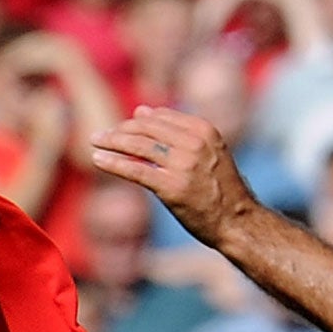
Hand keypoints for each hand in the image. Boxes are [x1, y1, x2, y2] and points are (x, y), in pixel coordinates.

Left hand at [90, 107, 258, 252]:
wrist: (237, 221)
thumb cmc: (220, 188)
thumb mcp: (207, 151)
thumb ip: (176, 131)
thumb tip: (141, 111)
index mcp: (204, 130)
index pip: (160, 116)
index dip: (136, 121)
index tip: (120, 128)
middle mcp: (194, 143)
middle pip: (146, 129)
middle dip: (120, 130)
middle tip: (100, 135)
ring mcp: (183, 165)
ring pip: (138, 146)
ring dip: (112, 141)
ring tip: (95, 141)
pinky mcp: (172, 187)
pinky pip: (136, 170)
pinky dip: (114, 163)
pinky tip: (97, 159)